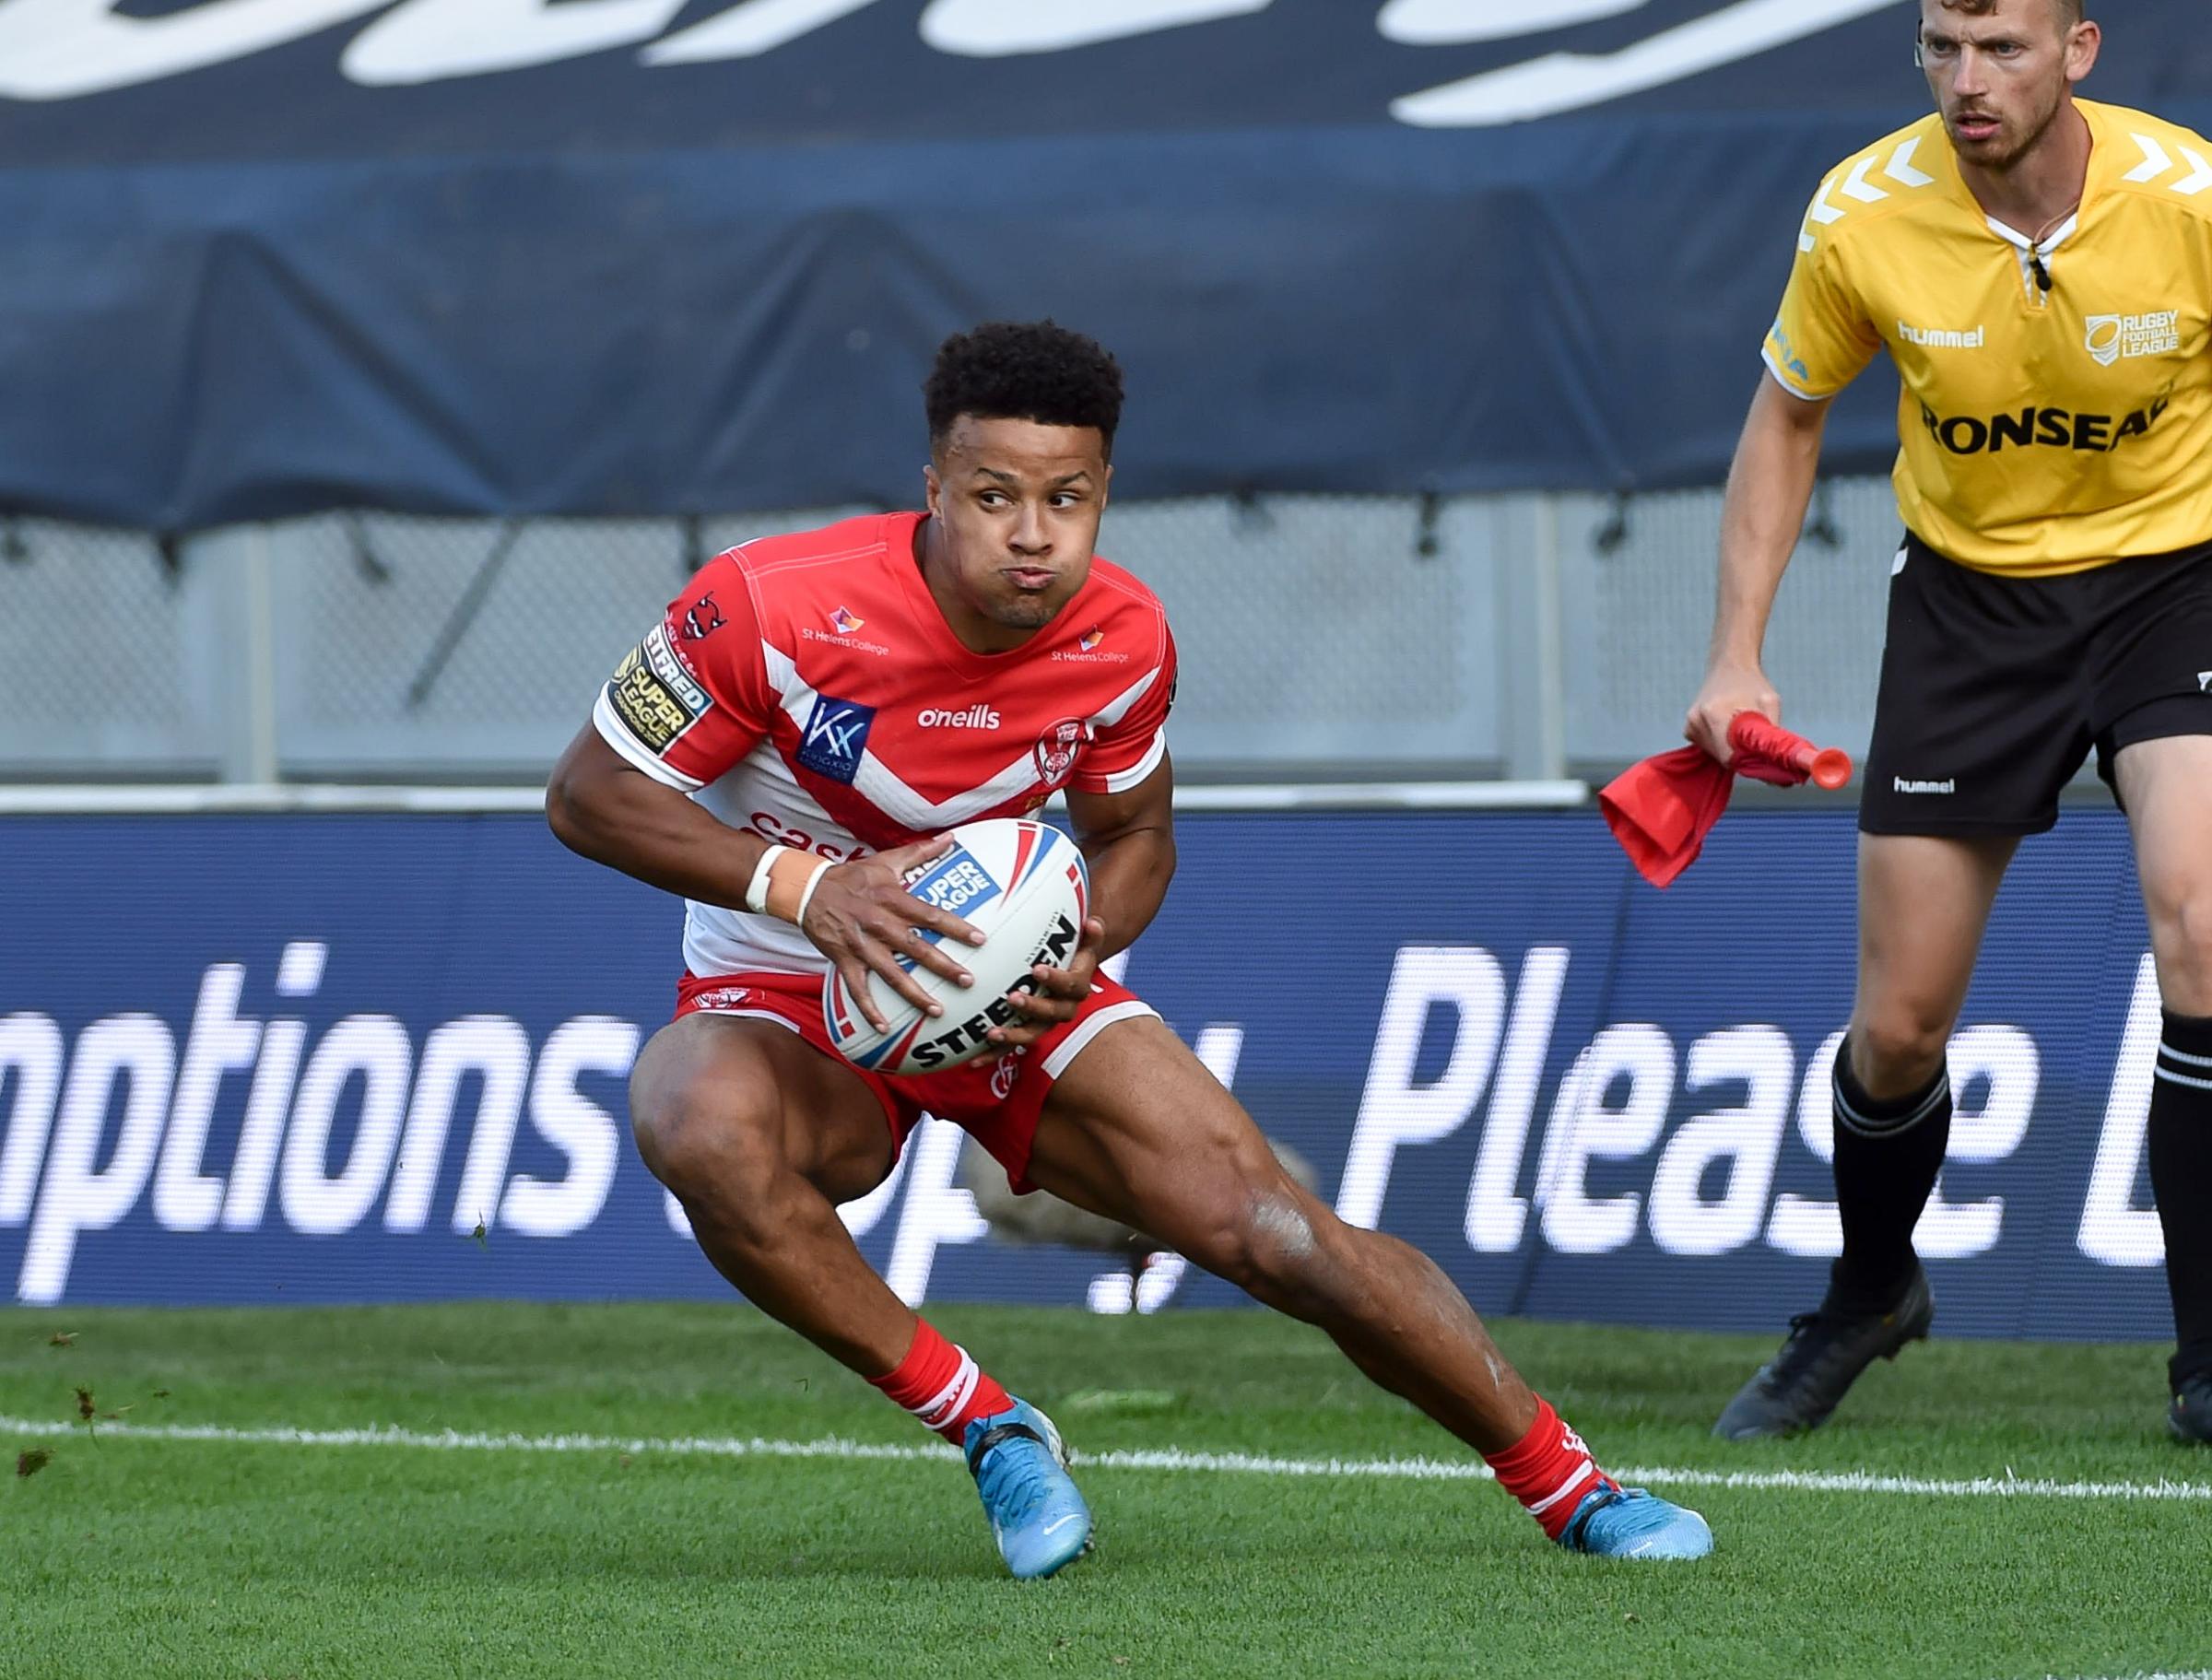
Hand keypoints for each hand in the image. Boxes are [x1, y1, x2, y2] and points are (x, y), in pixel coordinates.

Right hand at [797, 835, 986, 1032]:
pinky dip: (869, 1010)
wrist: (807, 890)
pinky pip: (857, 990)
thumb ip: (921, 852)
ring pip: (891, 974)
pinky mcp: (844, 961)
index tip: (981, 939)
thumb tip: (952, 838)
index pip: (931, 915)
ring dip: (914, 994)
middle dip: (943, 966)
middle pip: (915, 948)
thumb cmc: (852, 876)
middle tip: (968, 981)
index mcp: (892, 900)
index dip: (956, 927)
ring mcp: (861, 945)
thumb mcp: (886, 861)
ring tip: (938, 1011)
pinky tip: (885, 1028)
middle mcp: (879, 924)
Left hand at [987, 916, 1106, 1051]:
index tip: (1037, 969)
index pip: (1071, 985)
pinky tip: (973, 1061)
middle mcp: (1064, 1008)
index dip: (1055, 979)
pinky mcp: (1027, 1033)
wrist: (1067, 977)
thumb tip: (1092, 922)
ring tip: (991, 1032)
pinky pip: (1011, 1047)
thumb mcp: (1082, 944)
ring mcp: (1045, 1024)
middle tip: (1012, 997)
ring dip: (1013, 1035)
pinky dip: (993, 1055)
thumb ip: (1089, 935)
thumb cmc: (1070, 954)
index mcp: (1077, 986)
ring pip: (1032, 1034)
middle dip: (1033, 1007)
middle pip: (1052, 1013)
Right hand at [1684, 660, 1781, 765]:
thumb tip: (1781, 763)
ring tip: (1742, 729)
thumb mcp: (1769, 702)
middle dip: (1742, 755)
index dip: (1749, 761)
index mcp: (1714, 714)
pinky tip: (1729, 727)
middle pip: (1722, 757)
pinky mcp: (1689, 728)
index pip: (1729, 756)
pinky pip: (1709, 747)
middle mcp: (1696, 721)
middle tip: (1757, 741)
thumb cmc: (1752, 683)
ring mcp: (1690, 725)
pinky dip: (1722, 744)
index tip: (1763, 757)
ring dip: (1732, 749)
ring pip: (1715, 754)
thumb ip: (1771, 734)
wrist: (1729, 664)